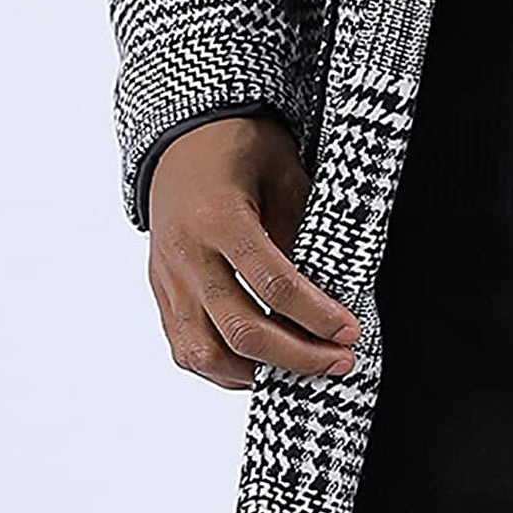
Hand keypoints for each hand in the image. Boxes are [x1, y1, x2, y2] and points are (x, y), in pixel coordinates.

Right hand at [146, 115, 360, 388]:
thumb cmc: (240, 150)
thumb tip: (330, 292)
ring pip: (205, 353)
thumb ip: (303, 230)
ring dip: (259, 373)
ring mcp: (168, 279)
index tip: (350, 332)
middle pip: (241, 330)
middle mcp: (187, 256)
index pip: (273, 284)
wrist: (182, 139)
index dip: (317, 315)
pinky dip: (223, 370)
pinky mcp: (162, 293)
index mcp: (220, 219)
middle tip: (339, 361)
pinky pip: (185, 350)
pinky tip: (260, 368)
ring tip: (303, 372)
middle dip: (298, 356)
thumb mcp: (285, 174)